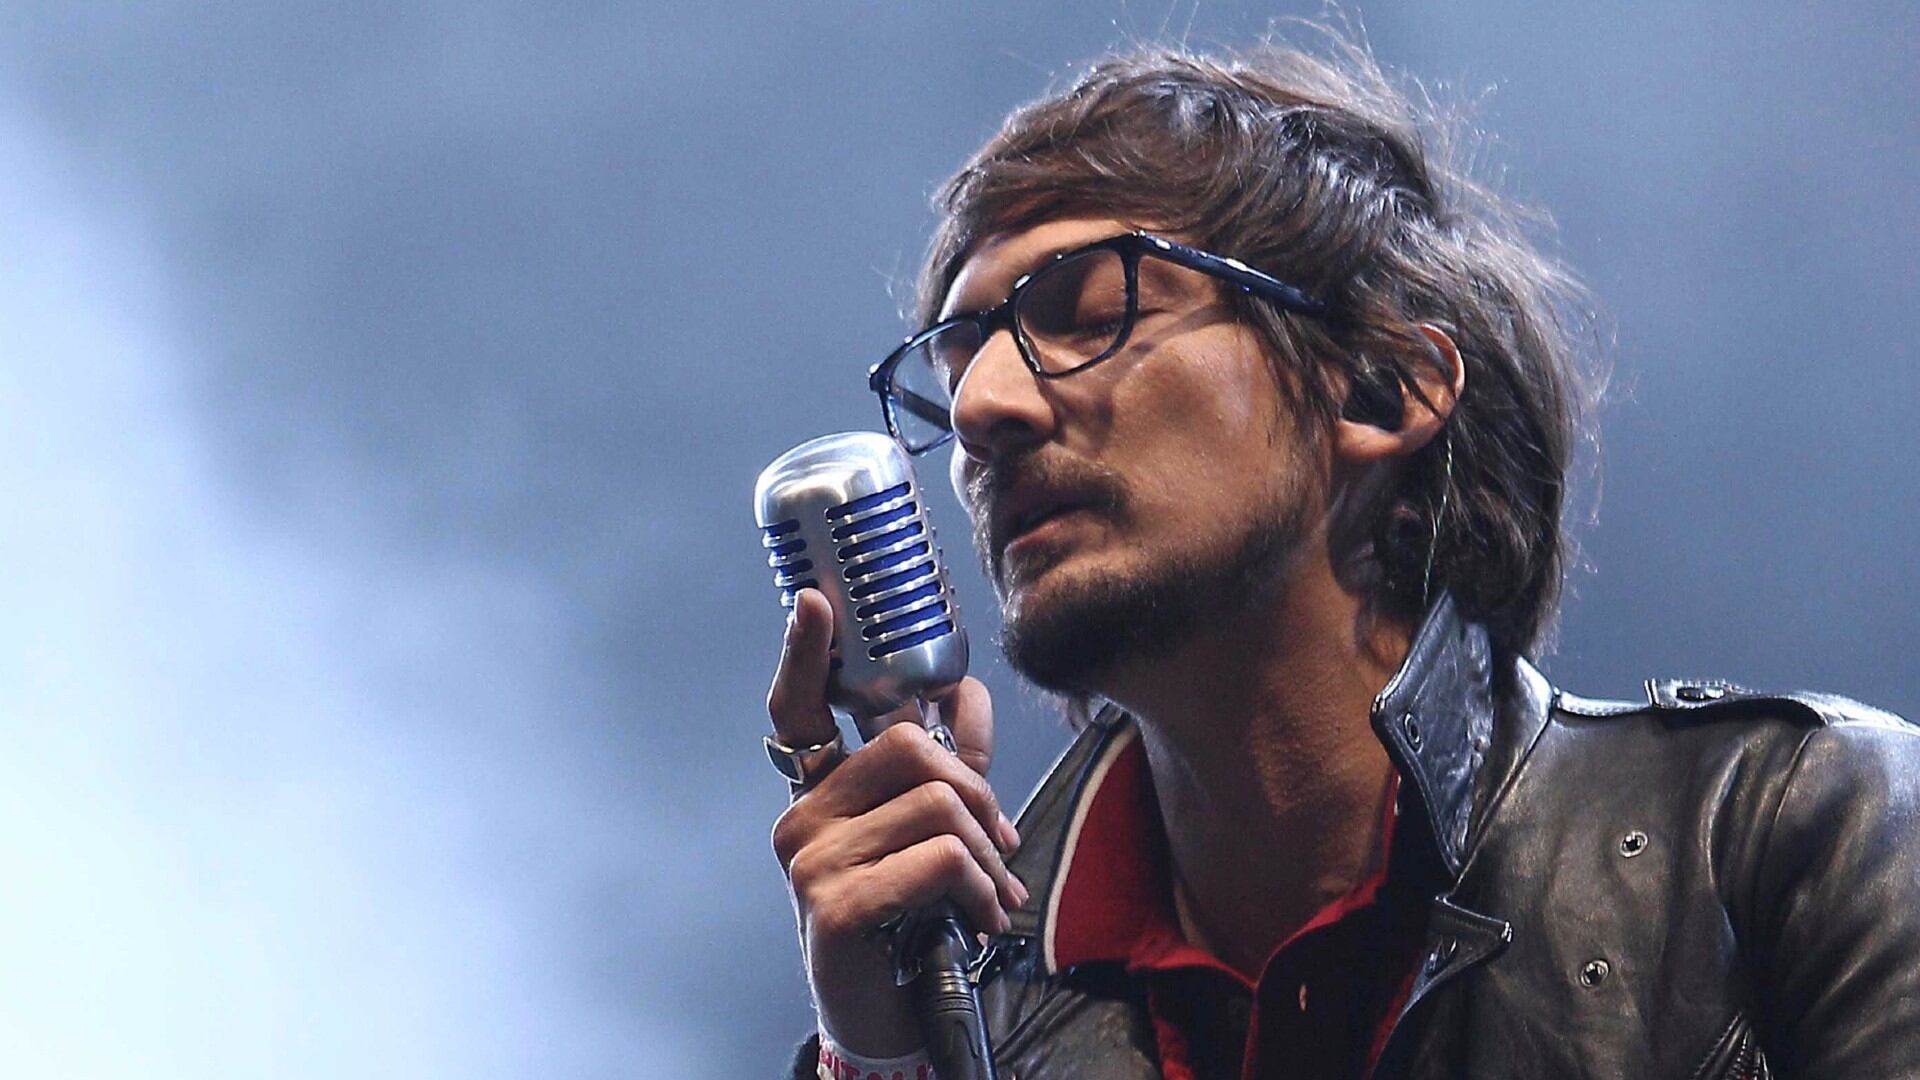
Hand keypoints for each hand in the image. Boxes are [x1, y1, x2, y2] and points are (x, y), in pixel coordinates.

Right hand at [767, 588, 1025, 1056]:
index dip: (805, 654)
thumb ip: (949, 767)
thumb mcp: (929, 835)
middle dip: (978, 793)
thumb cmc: (907, 925)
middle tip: (998, 846)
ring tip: (992, 898)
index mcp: (819, 793)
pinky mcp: (834, 905)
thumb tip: (967, 690)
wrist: (889, 1019)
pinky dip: (979, 889)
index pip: (796, 709)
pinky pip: (938, 859)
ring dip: (989, 857)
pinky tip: (980, 922)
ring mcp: (811, 862)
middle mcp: (801, 819)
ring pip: (938, 806)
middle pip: (910, 748)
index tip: (815, 601)